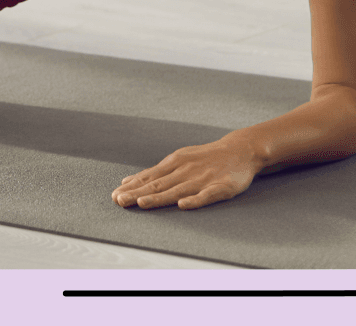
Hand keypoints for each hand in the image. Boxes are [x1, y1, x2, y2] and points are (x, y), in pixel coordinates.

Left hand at [111, 137, 260, 209]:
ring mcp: (202, 179)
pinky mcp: (221, 187)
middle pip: (159, 184)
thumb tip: (127, 182)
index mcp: (174, 163)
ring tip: (142, 203)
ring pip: (178, 190)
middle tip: (120, 201)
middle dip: (138, 193)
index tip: (115, 196)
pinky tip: (184, 205)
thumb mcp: (179, 159)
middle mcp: (185, 171)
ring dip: (159, 197)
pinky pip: (206, 195)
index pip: (149, 177)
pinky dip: (195, 200)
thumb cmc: (205, 158)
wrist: (239, 150)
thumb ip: (156, 173)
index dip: (132, 187)